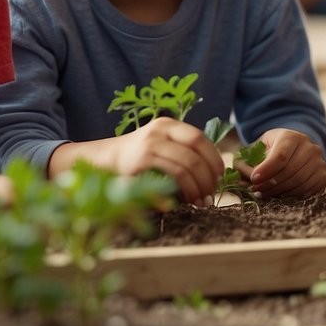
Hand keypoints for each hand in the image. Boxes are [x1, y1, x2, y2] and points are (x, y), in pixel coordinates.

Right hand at [108, 117, 223, 204]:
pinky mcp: (144, 159)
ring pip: (189, 162)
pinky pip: (175, 172)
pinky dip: (188, 187)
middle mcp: (161, 129)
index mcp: (168, 125)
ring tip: (203, 200)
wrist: (105, 161)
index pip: (199, 137)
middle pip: (197, 148)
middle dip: (209, 171)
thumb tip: (214, 173)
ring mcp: (152, 142)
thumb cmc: (138, 160)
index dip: (213, 156)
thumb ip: (183, 153)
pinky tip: (189, 199)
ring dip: (200, 184)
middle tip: (214, 191)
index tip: (220, 175)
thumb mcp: (162, 148)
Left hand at [244, 129, 325, 197]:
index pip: (281, 156)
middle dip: (271, 184)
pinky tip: (281, 196)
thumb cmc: (270, 150)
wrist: (294, 149)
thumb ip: (245, 163)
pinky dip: (294, 197)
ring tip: (266, 194)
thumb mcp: (256, 149)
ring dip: (280, 193)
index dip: (267, 169)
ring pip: (299, 182)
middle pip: (290, 171)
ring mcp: (319, 161)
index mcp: (290, 136)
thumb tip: (239, 182)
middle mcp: (309, 147)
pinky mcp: (323, 175)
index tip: (254, 179)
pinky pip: (309, 190)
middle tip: (257, 191)